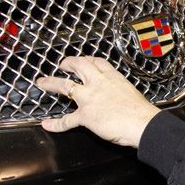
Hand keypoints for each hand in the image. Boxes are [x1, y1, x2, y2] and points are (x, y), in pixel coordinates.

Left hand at [36, 56, 160, 147]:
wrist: (141, 123)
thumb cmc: (140, 112)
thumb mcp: (131, 92)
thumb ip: (119, 91)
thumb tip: (117, 98)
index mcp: (112, 78)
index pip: (96, 62)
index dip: (87, 59)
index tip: (83, 60)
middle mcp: (98, 83)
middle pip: (78, 66)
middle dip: (67, 63)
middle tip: (62, 65)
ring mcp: (89, 98)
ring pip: (64, 86)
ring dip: (51, 83)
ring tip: (43, 82)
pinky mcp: (85, 115)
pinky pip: (66, 120)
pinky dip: (55, 124)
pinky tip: (47, 124)